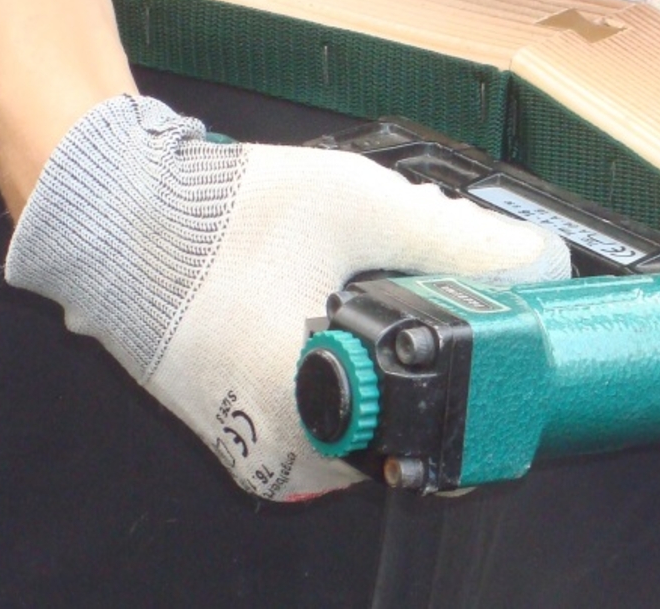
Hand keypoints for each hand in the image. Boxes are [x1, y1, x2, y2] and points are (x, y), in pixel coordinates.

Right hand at [6, 96, 569, 500]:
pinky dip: (348, 365)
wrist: (118, 218)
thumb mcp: (360, 208)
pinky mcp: (245, 430)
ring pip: (370, 414)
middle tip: (394, 283)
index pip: (444, 422)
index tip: (488, 327)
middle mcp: (283, 451)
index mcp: (310, 411)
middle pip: (410, 416)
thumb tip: (541, 266)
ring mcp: (260, 447)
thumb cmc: (213, 215)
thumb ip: (461, 239)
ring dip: (388, 355)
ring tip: (348, 287)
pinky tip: (325, 308)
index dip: (482, 366)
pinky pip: (326, 411)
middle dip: (429, 349)